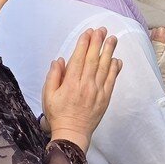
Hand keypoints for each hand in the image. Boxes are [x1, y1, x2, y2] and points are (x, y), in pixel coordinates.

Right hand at [41, 27, 121, 150]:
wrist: (72, 133)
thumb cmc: (58, 114)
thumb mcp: (47, 95)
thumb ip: (53, 76)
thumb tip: (59, 60)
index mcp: (70, 83)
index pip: (78, 58)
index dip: (84, 43)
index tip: (88, 32)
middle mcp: (85, 85)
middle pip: (93, 59)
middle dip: (98, 42)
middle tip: (102, 29)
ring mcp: (97, 91)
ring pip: (104, 67)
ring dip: (108, 52)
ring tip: (112, 39)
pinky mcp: (105, 98)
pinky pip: (111, 81)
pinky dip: (114, 69)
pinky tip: (116, 59)